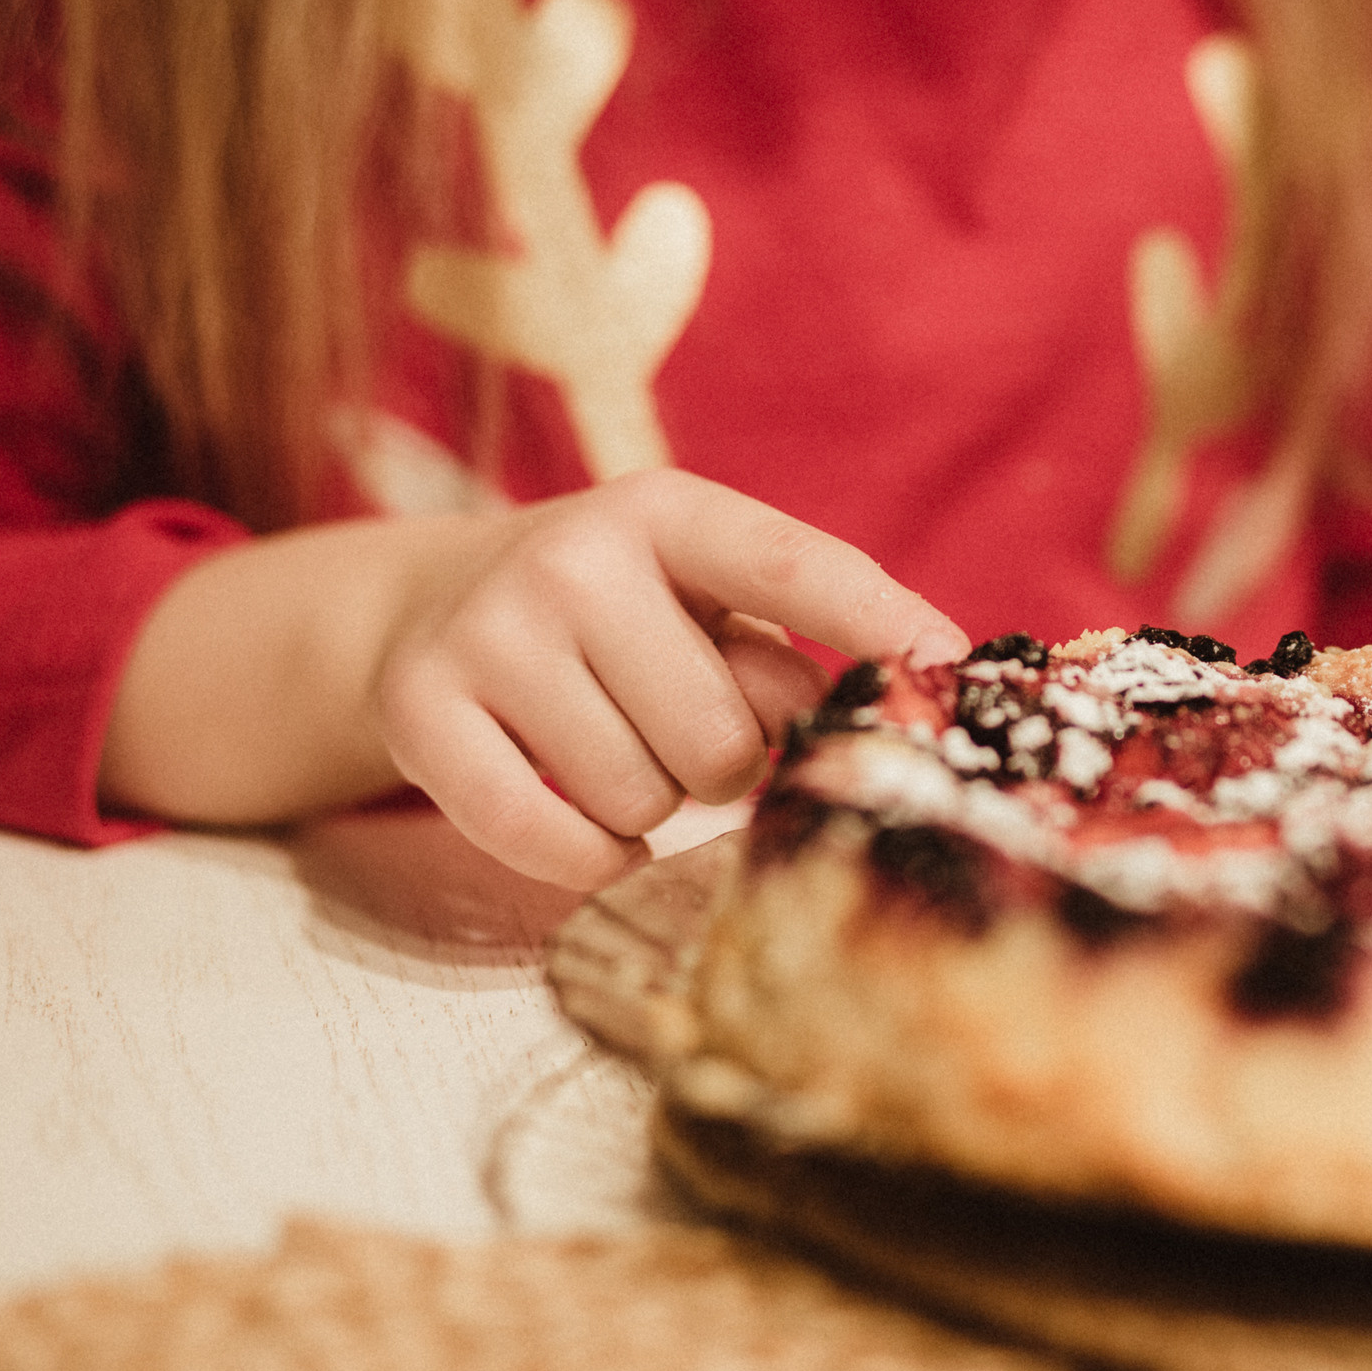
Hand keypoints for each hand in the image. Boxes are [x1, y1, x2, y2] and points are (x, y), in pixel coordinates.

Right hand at [102, 469, 966, 890]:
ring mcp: (489, 632)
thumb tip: (906, 702)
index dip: (878, 624)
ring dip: (655, 805)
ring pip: (644, 800)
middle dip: (726, 763)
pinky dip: (590, 858)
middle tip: (686, 731)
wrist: (422, 608)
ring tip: (619, 746)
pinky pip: (552, 843)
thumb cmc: (619, 616)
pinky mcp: (420, 714)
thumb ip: (789, 647)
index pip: (794, 569)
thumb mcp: (702, 598)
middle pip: (722, 739)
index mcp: (668, 511)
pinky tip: (590, 821)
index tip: (951, 667)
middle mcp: (573, 558)